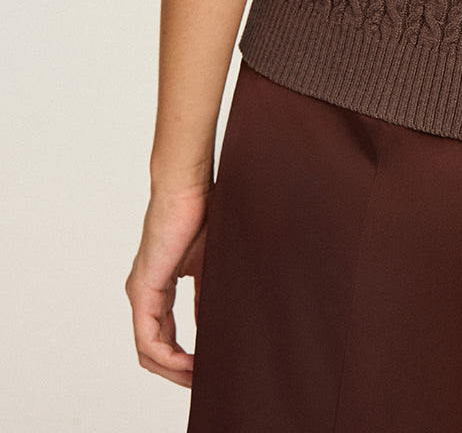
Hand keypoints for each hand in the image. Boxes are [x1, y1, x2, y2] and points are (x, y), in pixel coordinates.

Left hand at [125, 181, 212, 386]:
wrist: (187, 185)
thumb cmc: (200, 212)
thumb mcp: (208, 264)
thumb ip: (205, 295)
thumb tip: (213, 323)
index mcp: (158, 287)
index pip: (164, 336)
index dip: (183, 358)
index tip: (206, 368)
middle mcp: (143, 294)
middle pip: (153, 350)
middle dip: (177, 372)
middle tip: (203, 382)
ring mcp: (140, 292)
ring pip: (148, 350)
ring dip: (172, 369)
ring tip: (198, 378)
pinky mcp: (144, 289)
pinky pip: (148, 338)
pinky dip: (168, 356)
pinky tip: (190, 362)